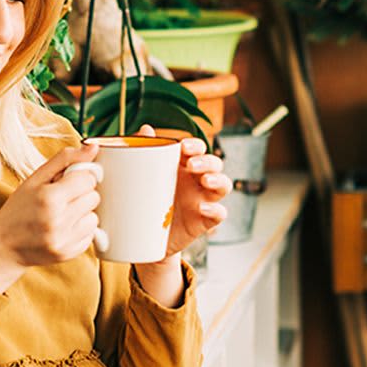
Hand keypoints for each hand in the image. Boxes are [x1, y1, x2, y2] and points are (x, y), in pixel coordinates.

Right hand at [0, 143, 100, 291]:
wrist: (2, 246)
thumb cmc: (19, 208)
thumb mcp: (35, 178)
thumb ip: (65, 159)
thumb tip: (93, 146)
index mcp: (50, 197)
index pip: (88, 179)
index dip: (79, 177)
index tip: (68, 181)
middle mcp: (58, 220)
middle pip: (94, 197)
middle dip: (81, 194)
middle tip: (62, 198)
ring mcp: (64, 240)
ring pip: (94, 218)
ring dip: (82, 214)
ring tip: (62, 215)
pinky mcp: (68, 254)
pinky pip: (90, 235)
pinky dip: (80, 231)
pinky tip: (62, 229)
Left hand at [136, 125, 230, 256]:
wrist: (144, 236)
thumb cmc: (146, 200)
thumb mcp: (143, 178)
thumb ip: (145, 153)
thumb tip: (145, 130)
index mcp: (183, 166)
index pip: (197, 149)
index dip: (195, 145)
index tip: (183, 147)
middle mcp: (197, 180)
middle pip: (214, 164)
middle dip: (207, 161)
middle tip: (192, 165)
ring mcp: (203, 199)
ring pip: (224, 185)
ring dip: (218, 180)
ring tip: (206, 180)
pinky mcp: (205, 221)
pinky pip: (220, 214)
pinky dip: (216, 210)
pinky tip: (203, 208)